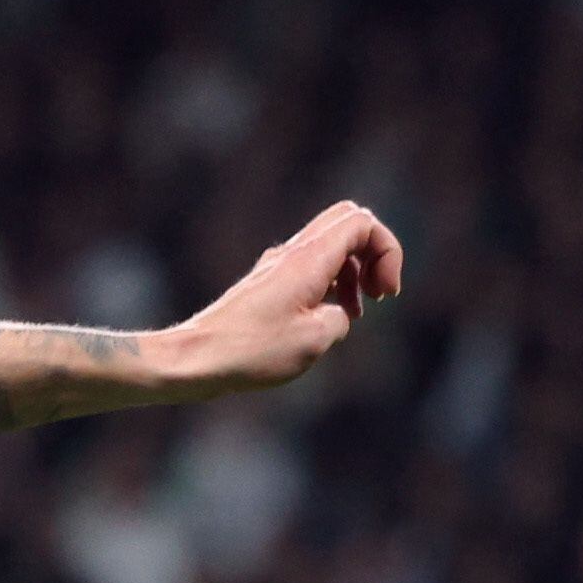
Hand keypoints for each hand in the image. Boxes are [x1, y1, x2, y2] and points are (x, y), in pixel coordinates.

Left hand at [156, 200, 404, 398]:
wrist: (193, 360)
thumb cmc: (251, 351)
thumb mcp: (316, 339)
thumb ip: (342, 317)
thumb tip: (336, 314)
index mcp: (309, 258)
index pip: (363, 222)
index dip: (388, 251)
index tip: (385, 294)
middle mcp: (291, 253)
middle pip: (348, 224)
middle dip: (374, 254)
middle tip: (378, 294)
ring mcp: (276, 267)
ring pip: (330, 247)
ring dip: (354, 273)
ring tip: (355, 312)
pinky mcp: (265, 285)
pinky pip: (310, 269)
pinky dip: (330, 285)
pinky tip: (328, 319)